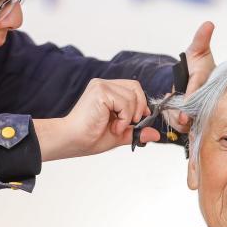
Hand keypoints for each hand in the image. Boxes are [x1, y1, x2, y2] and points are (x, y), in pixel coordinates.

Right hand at [33, 79, 159, 160]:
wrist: (72, 141)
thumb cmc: (88, 137)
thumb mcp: (119, 134)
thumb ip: (136, 131)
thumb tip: (155, 134)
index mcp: (105, 91)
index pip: (132, 87)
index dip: (141, 102)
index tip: (140, 118)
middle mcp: (103, 85)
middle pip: (135, 87)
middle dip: (140, 107)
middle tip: (132, 123)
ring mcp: (101, 86)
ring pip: (132, 96)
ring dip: (129, 117)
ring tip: (115, 128)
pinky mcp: (101, 92)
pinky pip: (125, 102)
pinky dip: (124, 118)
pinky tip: (112, 126)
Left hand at [164, 20, 215, 131]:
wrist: (196, 78)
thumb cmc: (197, 64)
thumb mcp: (198, 50)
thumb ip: (201, 39)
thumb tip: (208, 23)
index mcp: (207, 81)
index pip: (198, 91)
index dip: (191, 98)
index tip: (185, 105)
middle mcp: (207, 98)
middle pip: (194, 112)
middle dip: (183, 116)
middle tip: (176, 117)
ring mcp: (201, 110)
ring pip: (187, 122)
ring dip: (175, 119)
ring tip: (169, 112)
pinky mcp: (195, 119)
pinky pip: (183, 126)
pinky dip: (173, 123)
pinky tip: (169, 114)